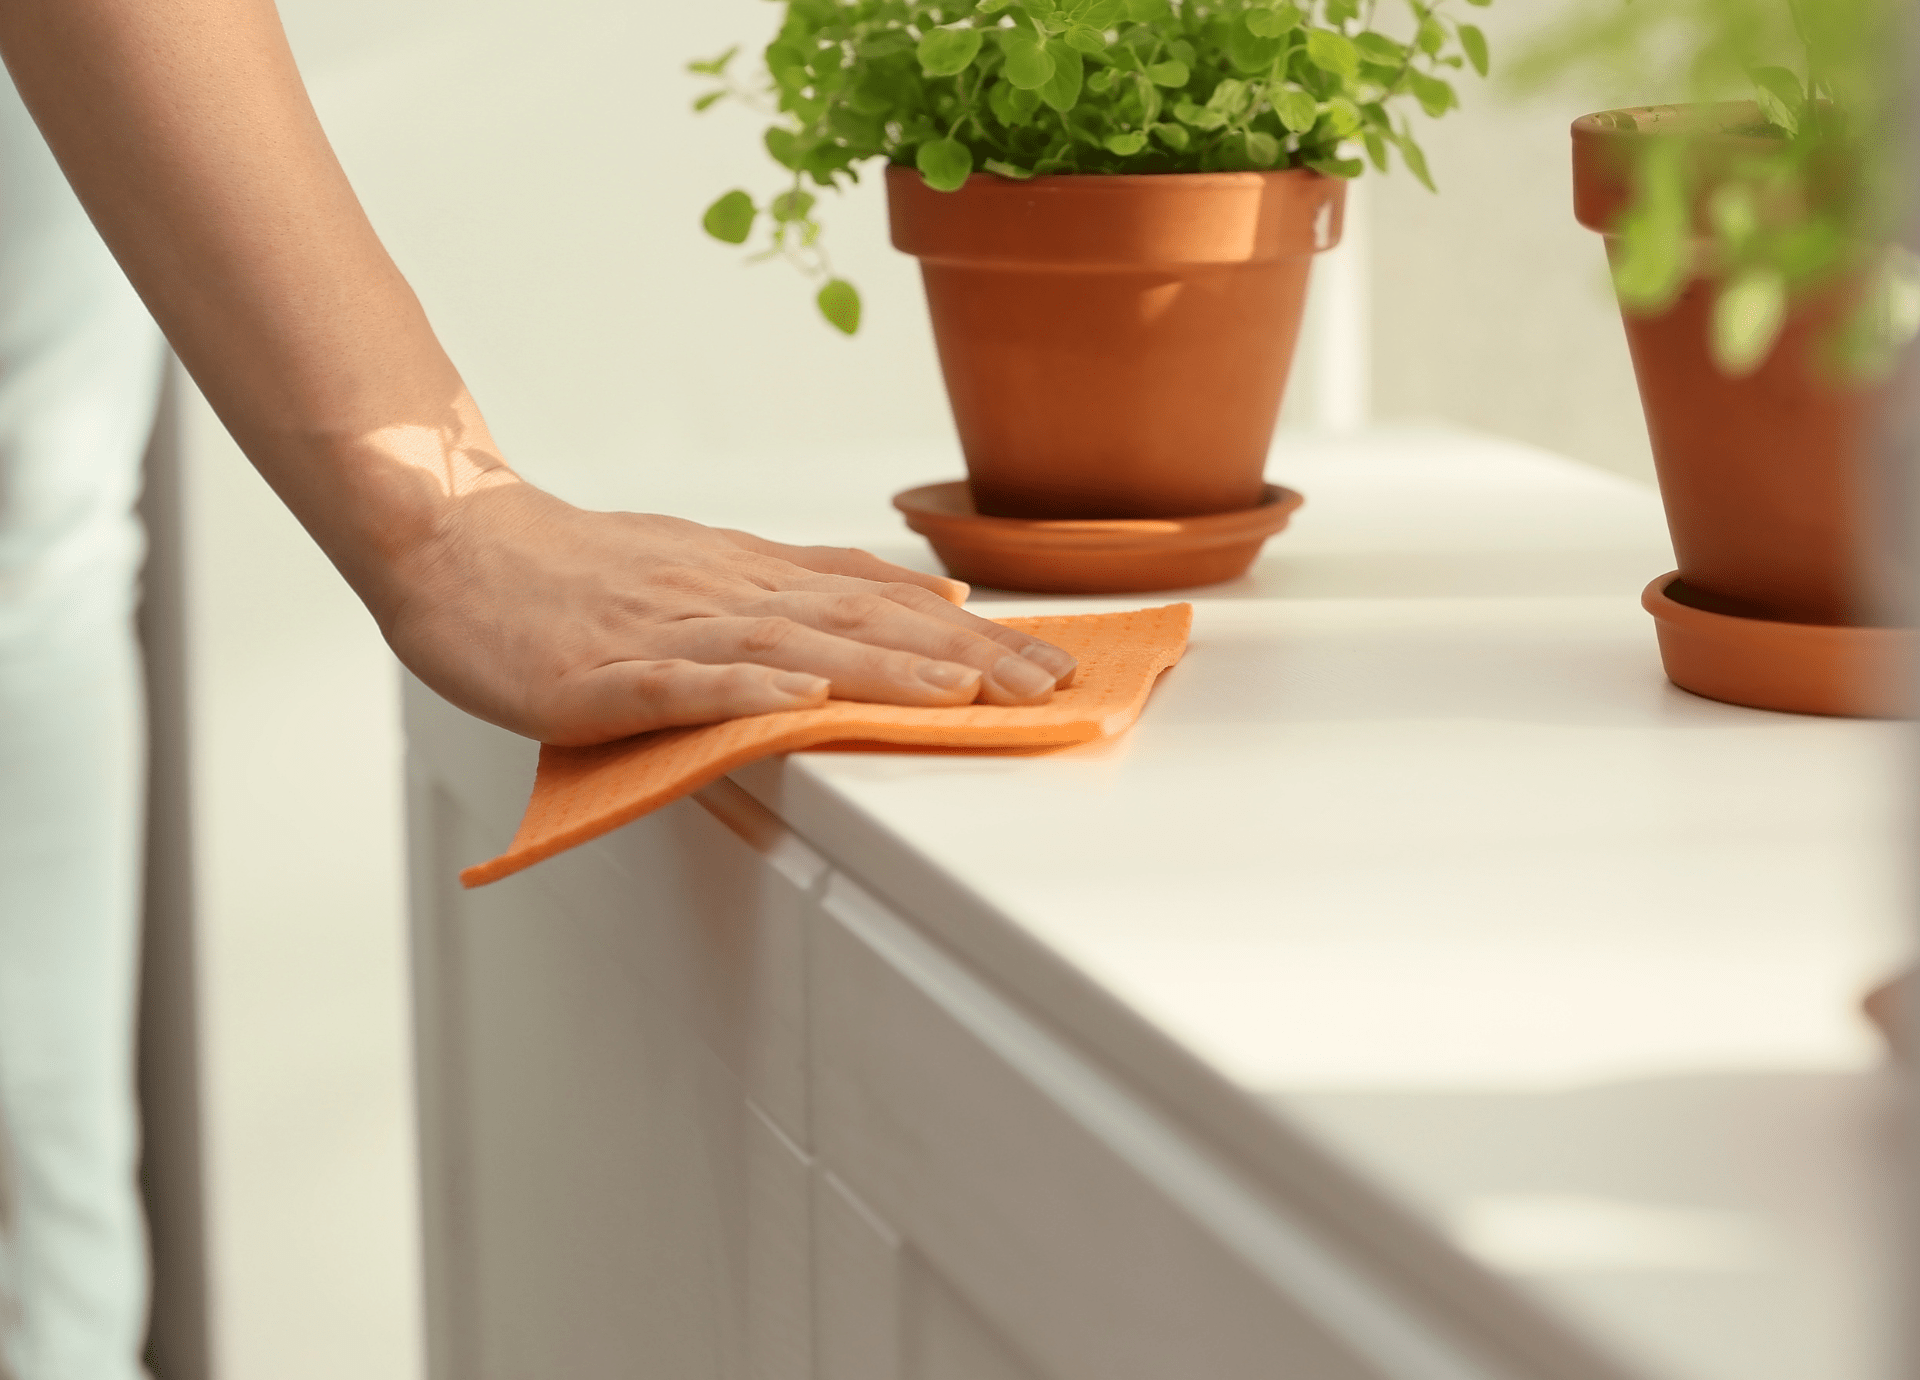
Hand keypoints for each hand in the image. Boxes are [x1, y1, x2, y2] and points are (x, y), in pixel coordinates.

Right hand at [380, 482, 1077, 744]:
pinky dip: (743, 693)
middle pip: (858, 622)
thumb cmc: (581, 569)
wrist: (455, 543)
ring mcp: (661, 631)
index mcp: (751, 573)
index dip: (974, 634)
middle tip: (1047, 688)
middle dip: (961, 661)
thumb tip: (931, 597)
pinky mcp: (596, 674)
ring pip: (785, 648)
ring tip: (958, 695)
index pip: (881, 599)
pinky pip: (676, 684)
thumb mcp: (715, 562)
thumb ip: (816, 582)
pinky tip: (801, 704)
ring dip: (879, 670)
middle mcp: (722, 593)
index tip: (1055, 662)